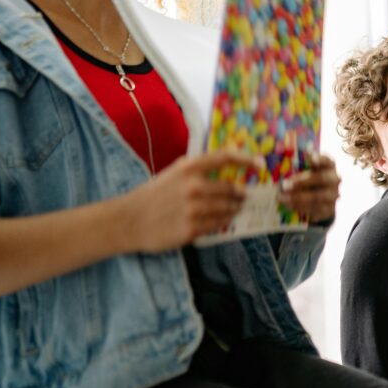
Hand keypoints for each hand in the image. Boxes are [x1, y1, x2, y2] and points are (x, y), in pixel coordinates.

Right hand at [122, 149, 251, 251]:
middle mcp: (193, 186)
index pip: (224, 157)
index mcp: (188, 167)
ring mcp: (193, 209)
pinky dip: (223, 222)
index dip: (246, 159)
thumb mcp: (173, 173)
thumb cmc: (153, 194)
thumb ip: (198, 170)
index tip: (259, 163)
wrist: (128, 220)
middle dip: (242, 194)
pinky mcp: (191, 229)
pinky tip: (222, 220)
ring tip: (237, 208)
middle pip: (232, 189)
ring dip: (235, 209)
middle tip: (246, 196)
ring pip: (227, 209)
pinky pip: (217, 225)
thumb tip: (227, 169)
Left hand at [277, 153, 340, 222]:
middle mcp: (334, 179)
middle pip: (321, 178)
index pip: (327, 160)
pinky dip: (300, 207)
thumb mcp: (306, 171)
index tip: (309, 157)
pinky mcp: (329, 209)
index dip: (319, 159)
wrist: (321, 202)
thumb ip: (298, 167)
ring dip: (298, 197)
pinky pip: (314, 208)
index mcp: (329, 166)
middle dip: (302, 181)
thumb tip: (279, 165)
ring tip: (282, 198)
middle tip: (285, 185)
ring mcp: (333, 195)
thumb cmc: (310, 181)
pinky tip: (288, 205)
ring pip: (317, 196)